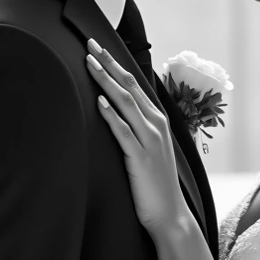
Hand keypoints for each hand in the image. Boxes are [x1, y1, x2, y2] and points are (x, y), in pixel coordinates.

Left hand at [86, 40, 188, 233]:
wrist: (170, 214)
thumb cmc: (155, 182)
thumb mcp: (148, 148)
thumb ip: (136, 127)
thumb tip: (115, 109)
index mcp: (157, 120)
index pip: (134, 84)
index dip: (115, 64)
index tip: (97, 47)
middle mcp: (156, 125)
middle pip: (129, 86)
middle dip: (108, 64)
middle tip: (89, 44)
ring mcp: (149, 140)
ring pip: (125, 103)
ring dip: (106, 81)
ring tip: (89, 64)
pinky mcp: (140, 158)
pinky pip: (124, 132)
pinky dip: (111, 115)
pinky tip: (99, 102)